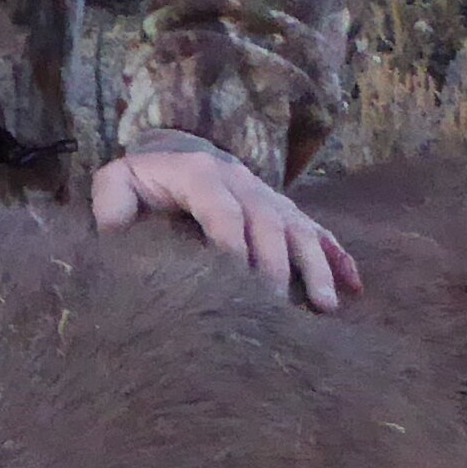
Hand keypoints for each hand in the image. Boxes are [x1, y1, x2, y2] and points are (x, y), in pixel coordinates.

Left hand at [91, 141, 362, 309]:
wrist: (178, 154)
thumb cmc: (143, 182)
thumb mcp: (117, 185)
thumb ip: (112, 210)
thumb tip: (116, 246)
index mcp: (200, 174)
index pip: (222, 210)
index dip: (231, 245)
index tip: (234, 284)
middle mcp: (244, 183)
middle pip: (268, 224)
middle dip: (274, 268)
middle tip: (273, 314)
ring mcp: (271, 199)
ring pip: (300, 230)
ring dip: (315, 268)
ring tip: (325, 307)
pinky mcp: (288, 214)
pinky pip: (319, 234)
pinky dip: (339, 259)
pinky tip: (354, 289)